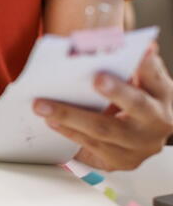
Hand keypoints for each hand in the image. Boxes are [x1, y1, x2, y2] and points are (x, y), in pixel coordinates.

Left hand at [33, 47, 172, 170]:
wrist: (142, 137)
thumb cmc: (137, 102)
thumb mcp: (141, 82)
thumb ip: (133, 64)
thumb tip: (129, 43)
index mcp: (165, 97)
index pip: (157, 77)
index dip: (148, 65)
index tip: (140, 50)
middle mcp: (157, 124)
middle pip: (136, 105)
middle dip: (115, 91)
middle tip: (95, 78)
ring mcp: (139, 147)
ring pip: (104, 131)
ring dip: (71, 116)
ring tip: (44, 106)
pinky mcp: (120, 161)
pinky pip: (90, 148)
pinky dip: (69, 133)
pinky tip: (51, 122)